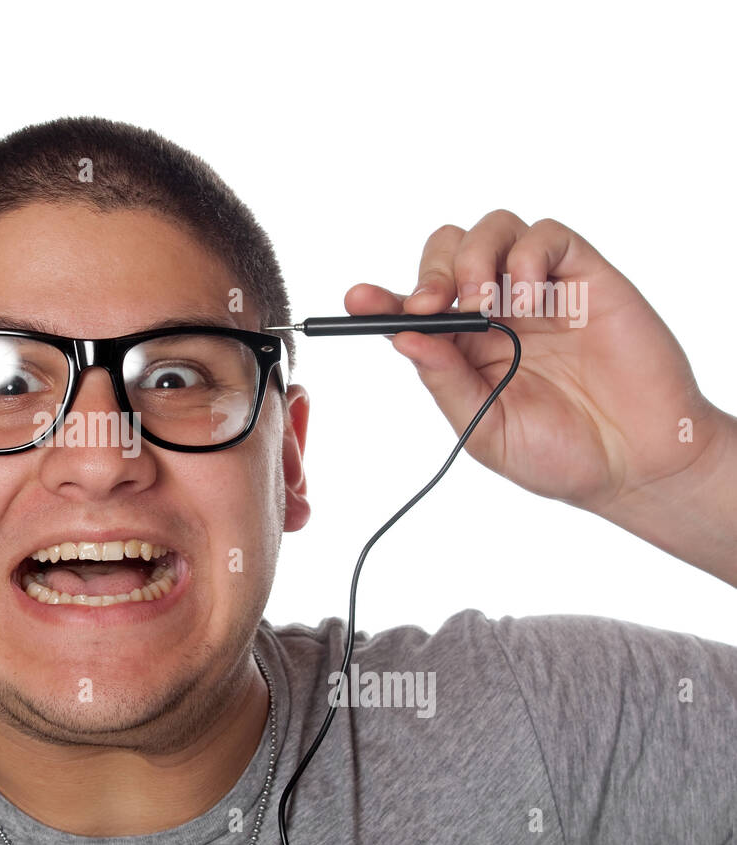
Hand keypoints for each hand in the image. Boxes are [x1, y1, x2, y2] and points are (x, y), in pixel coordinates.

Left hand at [346, 209, 729, 517]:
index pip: (411, 306)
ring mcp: (540, 291)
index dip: (379, 298)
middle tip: (430, 306)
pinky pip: (548, 235)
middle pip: (446, 252)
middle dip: (429, 271)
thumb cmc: (560, 456)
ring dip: (474, 257)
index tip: (355, 300)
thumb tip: (403, 338)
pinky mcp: (584, 277)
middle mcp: (496, 311)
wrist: (638, 465)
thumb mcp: (485, 431)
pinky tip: (528, 294)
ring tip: (485, 304)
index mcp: (462, 348)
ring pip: (491, 230)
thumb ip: (445, 382)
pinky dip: (528, 252)